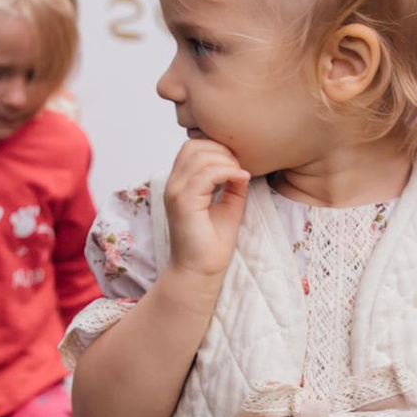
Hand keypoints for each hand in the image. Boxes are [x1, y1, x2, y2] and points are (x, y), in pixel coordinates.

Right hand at [163, 135, 250, 280]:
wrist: (201, 270)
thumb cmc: (212, 242)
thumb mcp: (228, 205)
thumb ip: (232, 183)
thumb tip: (242, 166)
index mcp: (180, 183)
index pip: (193, 146)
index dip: (217, 147)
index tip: (237, 163)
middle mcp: (173, 184)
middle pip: (194, 145)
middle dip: (222, 150)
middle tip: (240, 168)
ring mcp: (175, 192)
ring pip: (200, 156)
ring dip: (226, 161)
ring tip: (240, 175)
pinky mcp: (183, 202)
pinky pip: (206, 174)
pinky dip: (227, 171)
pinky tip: (240, 180)